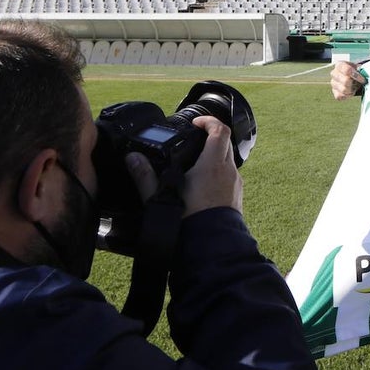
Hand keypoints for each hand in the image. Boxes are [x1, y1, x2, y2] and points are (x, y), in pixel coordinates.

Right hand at [123, 118, 241, 216]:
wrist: (211, 248)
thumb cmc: (189, 221)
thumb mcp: (161, 197)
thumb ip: (145, 176)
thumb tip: (132, 158)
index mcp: (213, 164)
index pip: (219, 130)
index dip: (209, 121)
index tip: (196, 122)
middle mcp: (228, 171)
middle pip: (225, 143)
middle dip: (211, 138)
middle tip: (194, 140)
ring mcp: (235, 185)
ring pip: (228, 161)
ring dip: (214, 157)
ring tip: (194, 165)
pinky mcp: (236, 198)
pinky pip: (229, 178)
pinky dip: (218, 174)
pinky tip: (201, 186)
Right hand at [330, 60, 366, 99]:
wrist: (353, 77)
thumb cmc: (356, 71)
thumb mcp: (359, 68)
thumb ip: (362, 70)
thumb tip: (366, 75)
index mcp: (340, 65)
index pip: (347, 70)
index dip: (356, 76)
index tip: (363, 79)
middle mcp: (334, 73)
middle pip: (346, 81)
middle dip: (355, 84)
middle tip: (359, 83)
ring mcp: (333, 83)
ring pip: (343, 90)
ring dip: (352, 90)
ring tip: (355, 87)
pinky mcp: (334, 92)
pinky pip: (340, 96)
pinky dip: (347, 95)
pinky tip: (351, 91)